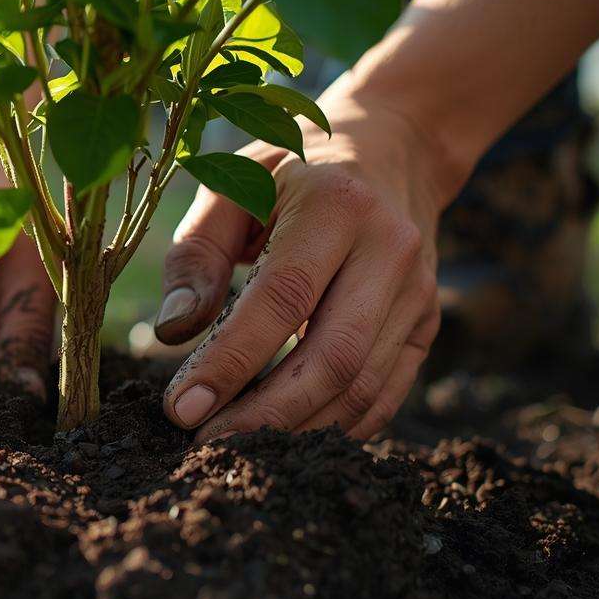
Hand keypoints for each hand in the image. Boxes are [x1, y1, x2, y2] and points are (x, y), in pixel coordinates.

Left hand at [157, 92, 463, 440]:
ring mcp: (418, 291)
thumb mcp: (231, 186)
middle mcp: (389, 249)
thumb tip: (173, 334)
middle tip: (203, 446)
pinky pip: (384, 394)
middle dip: (265, 414)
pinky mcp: (425, 324)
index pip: (282, 300)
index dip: (231, 362)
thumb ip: (196, 256)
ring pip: (362, 385)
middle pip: (333, 357)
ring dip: (296, 429)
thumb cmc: (289, 174)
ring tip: (234, 449)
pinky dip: (333, 427)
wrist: (393, 149)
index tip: (182, 409)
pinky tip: (283, 439)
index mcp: (336, 206)